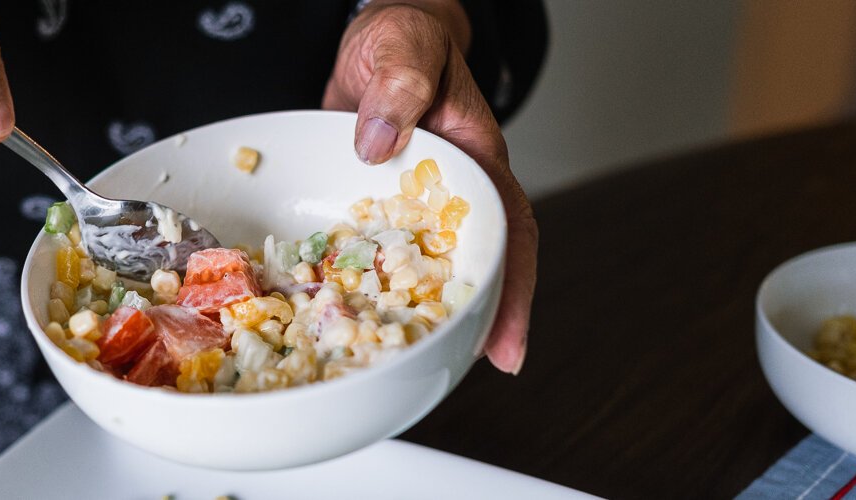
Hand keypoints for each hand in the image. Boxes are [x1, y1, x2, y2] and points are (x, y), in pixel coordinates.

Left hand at [322, 0, 537, 373]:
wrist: (373, 40)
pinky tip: (341, 318)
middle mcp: (452, 194)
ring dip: (416, 315)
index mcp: (477, 159)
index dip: (514, 290)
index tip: (507, 343)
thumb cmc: (401, 37)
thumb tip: (380, 140)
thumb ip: (400, 82)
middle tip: (457, 371)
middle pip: (474, 267)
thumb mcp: (403, 44)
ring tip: (400, 363)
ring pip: (423, 271)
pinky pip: (375, 255)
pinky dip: (363, 288)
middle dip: (473, 323)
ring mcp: (414, 208)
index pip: (509, 231)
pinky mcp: (377, 211)